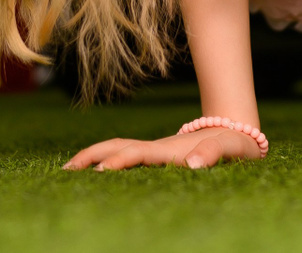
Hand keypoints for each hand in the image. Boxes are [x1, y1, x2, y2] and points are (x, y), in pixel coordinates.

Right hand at [63, 126, 262, 170]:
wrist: (235, 129)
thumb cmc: (235, 143)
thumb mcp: (232, 148)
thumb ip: (214, 153)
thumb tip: (192, 164)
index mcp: (172, 149)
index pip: (139, 154)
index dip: (120, 161)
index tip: (100, 171)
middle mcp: (158, 149)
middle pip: (118, 146)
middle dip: (92, 155)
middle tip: (66, 170)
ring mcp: (155, 151)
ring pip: (118, 148)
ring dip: (93, 156)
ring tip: (69, 170)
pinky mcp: (157, 155)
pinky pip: (126, 156)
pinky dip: (105, 160)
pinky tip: (94, 172)